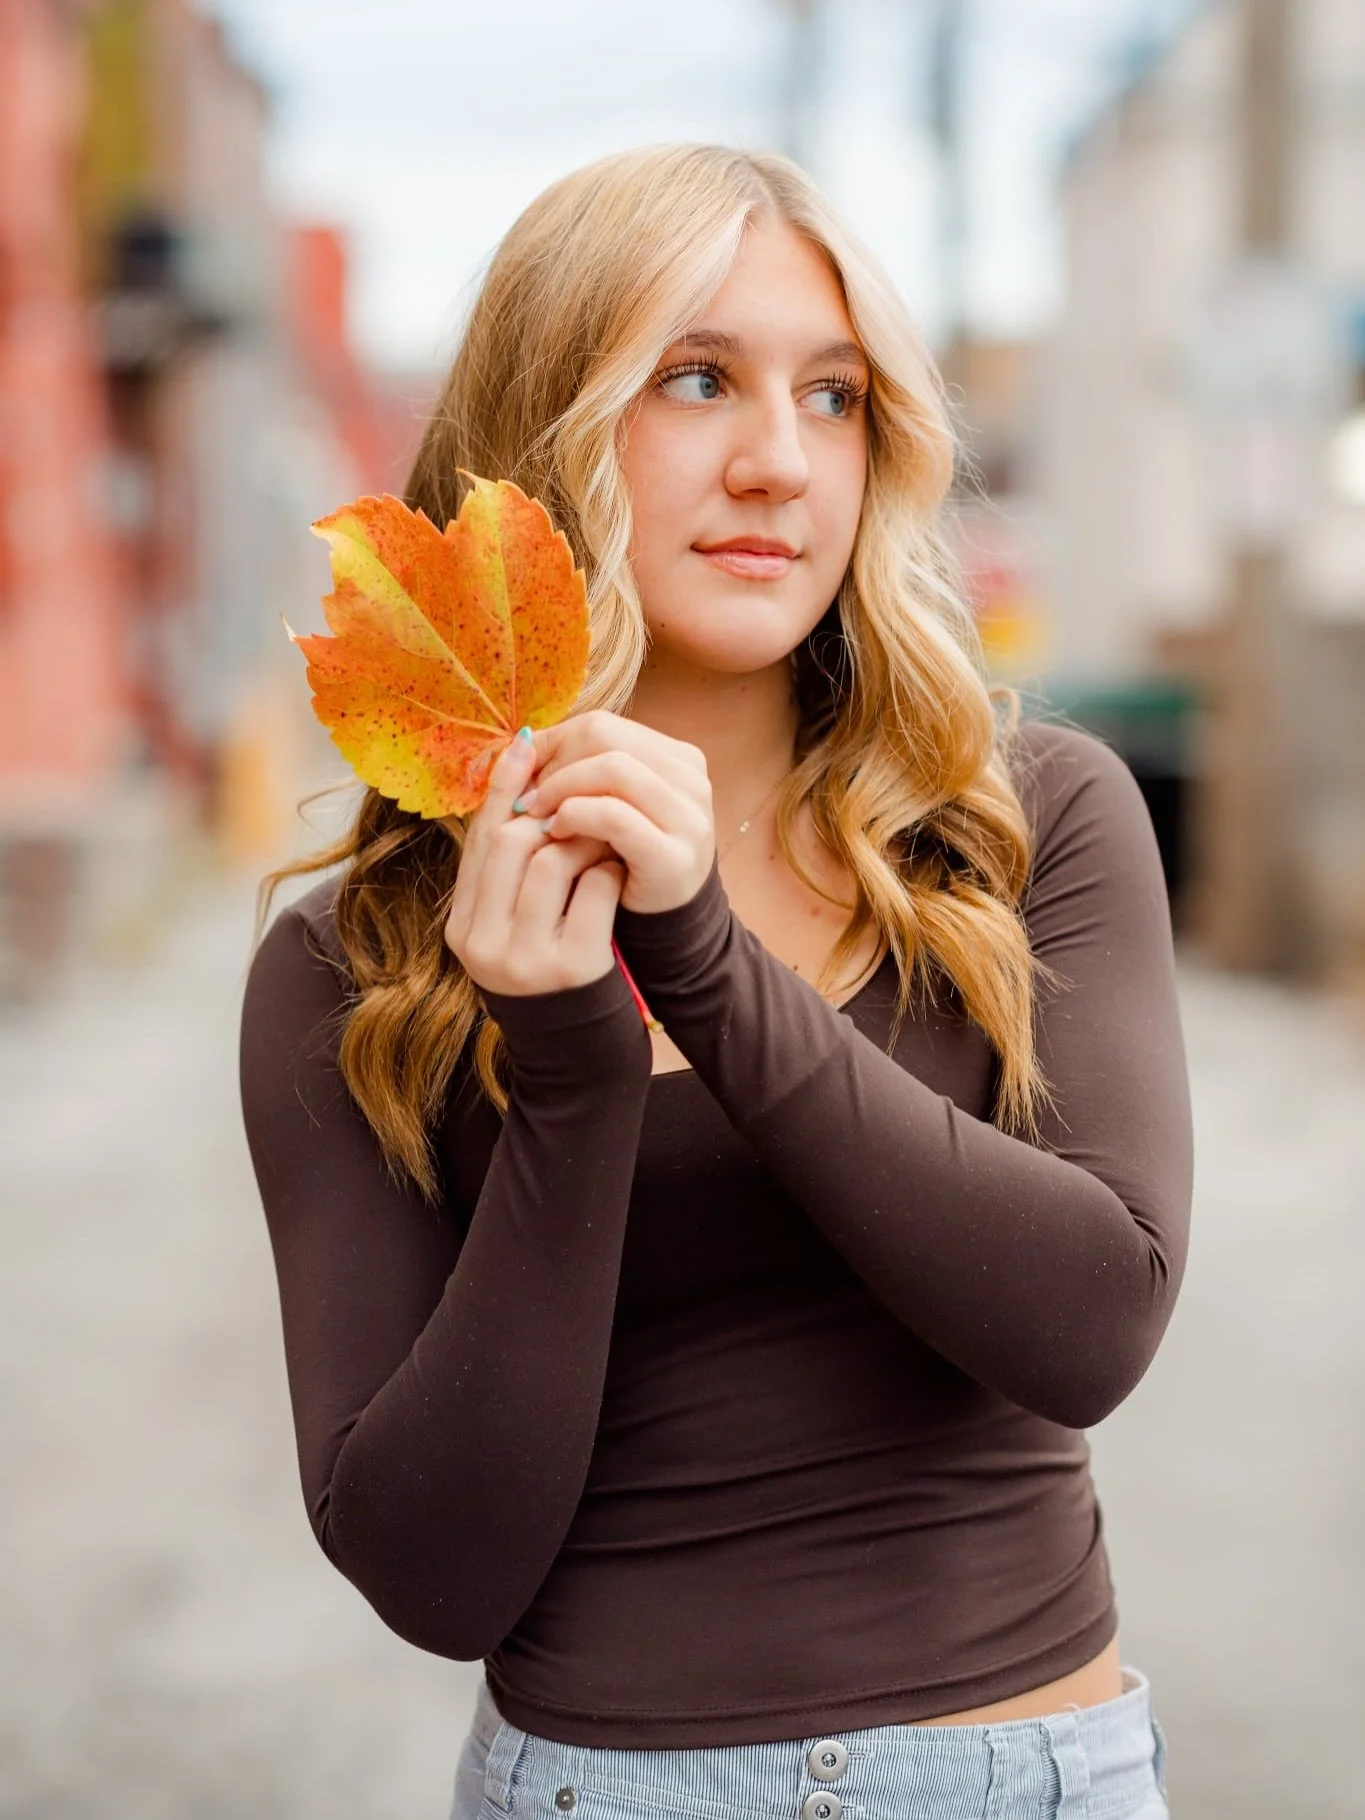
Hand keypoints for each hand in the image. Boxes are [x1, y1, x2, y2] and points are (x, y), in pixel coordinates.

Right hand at [443, 729, 625, 995]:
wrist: (576, 1056)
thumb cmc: (550, 971)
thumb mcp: (515, 925)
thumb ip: (509, 871)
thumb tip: (518, 772)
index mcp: (463, 928)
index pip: (478, 840)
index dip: (505, 788)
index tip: (526, 742)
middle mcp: (484, 944)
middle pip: (511, 842)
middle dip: (553, 814)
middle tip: (584, 804)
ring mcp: (525, 960)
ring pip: (553, 861)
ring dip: (587, 839)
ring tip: (605, 839)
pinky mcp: (571, 970)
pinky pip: (594, 893)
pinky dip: (611, 873)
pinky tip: (618, 875)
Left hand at [517, 710, 714, 914]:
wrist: (664, 925)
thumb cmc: (626, 860)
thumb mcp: (608, 805)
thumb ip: (578, 769)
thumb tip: (521, 740)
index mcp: (678, 758)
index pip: (603, 726)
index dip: (554, 743)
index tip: (524, 773)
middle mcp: (692, 780)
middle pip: (606, 739)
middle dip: (556, 764)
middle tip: (526, 795)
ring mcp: (688, 817)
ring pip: (612, 769)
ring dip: (561, 788)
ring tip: (536, 814)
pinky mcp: (672, 855)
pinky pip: (614, 815)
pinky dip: (575, 816)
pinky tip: (555, 833)